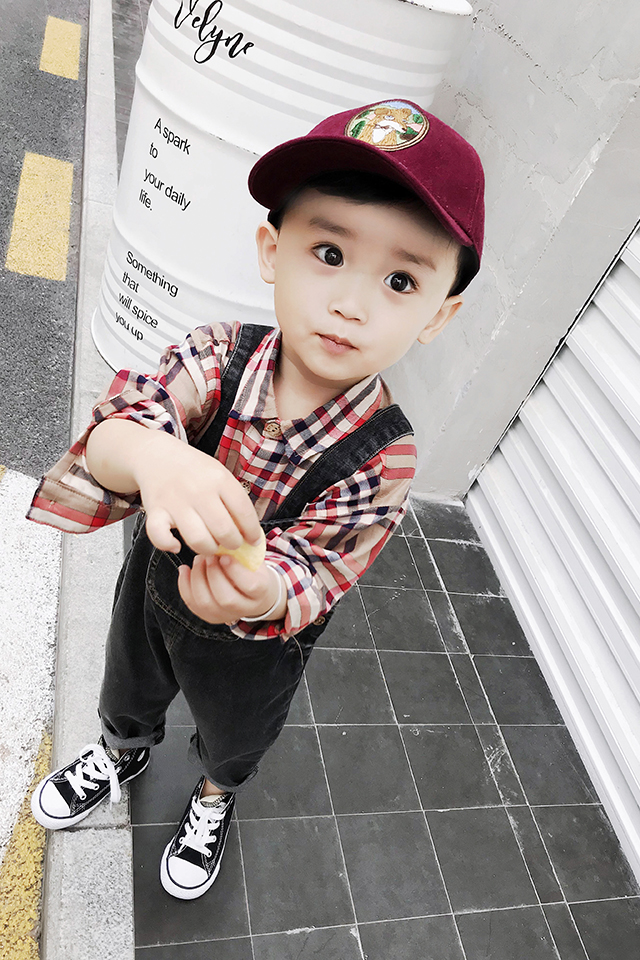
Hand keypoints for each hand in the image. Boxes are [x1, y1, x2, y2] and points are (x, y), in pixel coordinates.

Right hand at [134, 431, 262, 555]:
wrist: (157, 455)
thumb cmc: (193, 468)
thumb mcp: (219, 473)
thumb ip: (233, 498)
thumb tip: (249, 531)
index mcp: (219, 478)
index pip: (244, 512)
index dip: (252, 532)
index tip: (254, 541)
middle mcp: (198, 490)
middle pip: (223, 530)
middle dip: (233, 544)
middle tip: (232, 545)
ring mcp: (175, 501)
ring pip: (197, 539)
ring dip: (208, 549)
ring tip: (211, 546)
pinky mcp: (155, 511)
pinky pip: (159, 536)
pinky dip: (168, 545)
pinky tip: (176, 545)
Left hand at [177, 554, 284, 623]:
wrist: (254, 594)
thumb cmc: (253, 570)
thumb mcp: (255, 559)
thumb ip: (243, 552)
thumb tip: (223, 537)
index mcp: (261, 592)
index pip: (250, 586)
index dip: (235, 570)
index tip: (224, 555)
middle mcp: (244, 608)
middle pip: (225, 598)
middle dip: (212, 574)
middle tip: (207, 555)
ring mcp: (226, 615)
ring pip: (206, 603)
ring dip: (197, 578)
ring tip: (198, 560)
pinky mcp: (209, 617)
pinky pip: (192, 604)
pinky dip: (184, 585)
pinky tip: (185, 569)